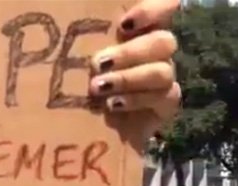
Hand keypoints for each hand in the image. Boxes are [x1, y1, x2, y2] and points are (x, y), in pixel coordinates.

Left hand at [90, 0, 180, 135]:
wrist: (80, 122)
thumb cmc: (77, 76)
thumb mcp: (79, 49)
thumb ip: (88, 32)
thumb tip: (70, 4)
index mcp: (138, 28)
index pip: (166, 6)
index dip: (154, 10)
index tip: (123, 24)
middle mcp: (156, 49)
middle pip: (164, 41)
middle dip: (130, 53)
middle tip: (98, 64)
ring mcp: (165, 76)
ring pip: (164, 71)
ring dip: (129, 78)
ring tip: (98, 87)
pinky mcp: (167, 104)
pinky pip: (165, 97)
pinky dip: (136, 99)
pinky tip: (113, 105)